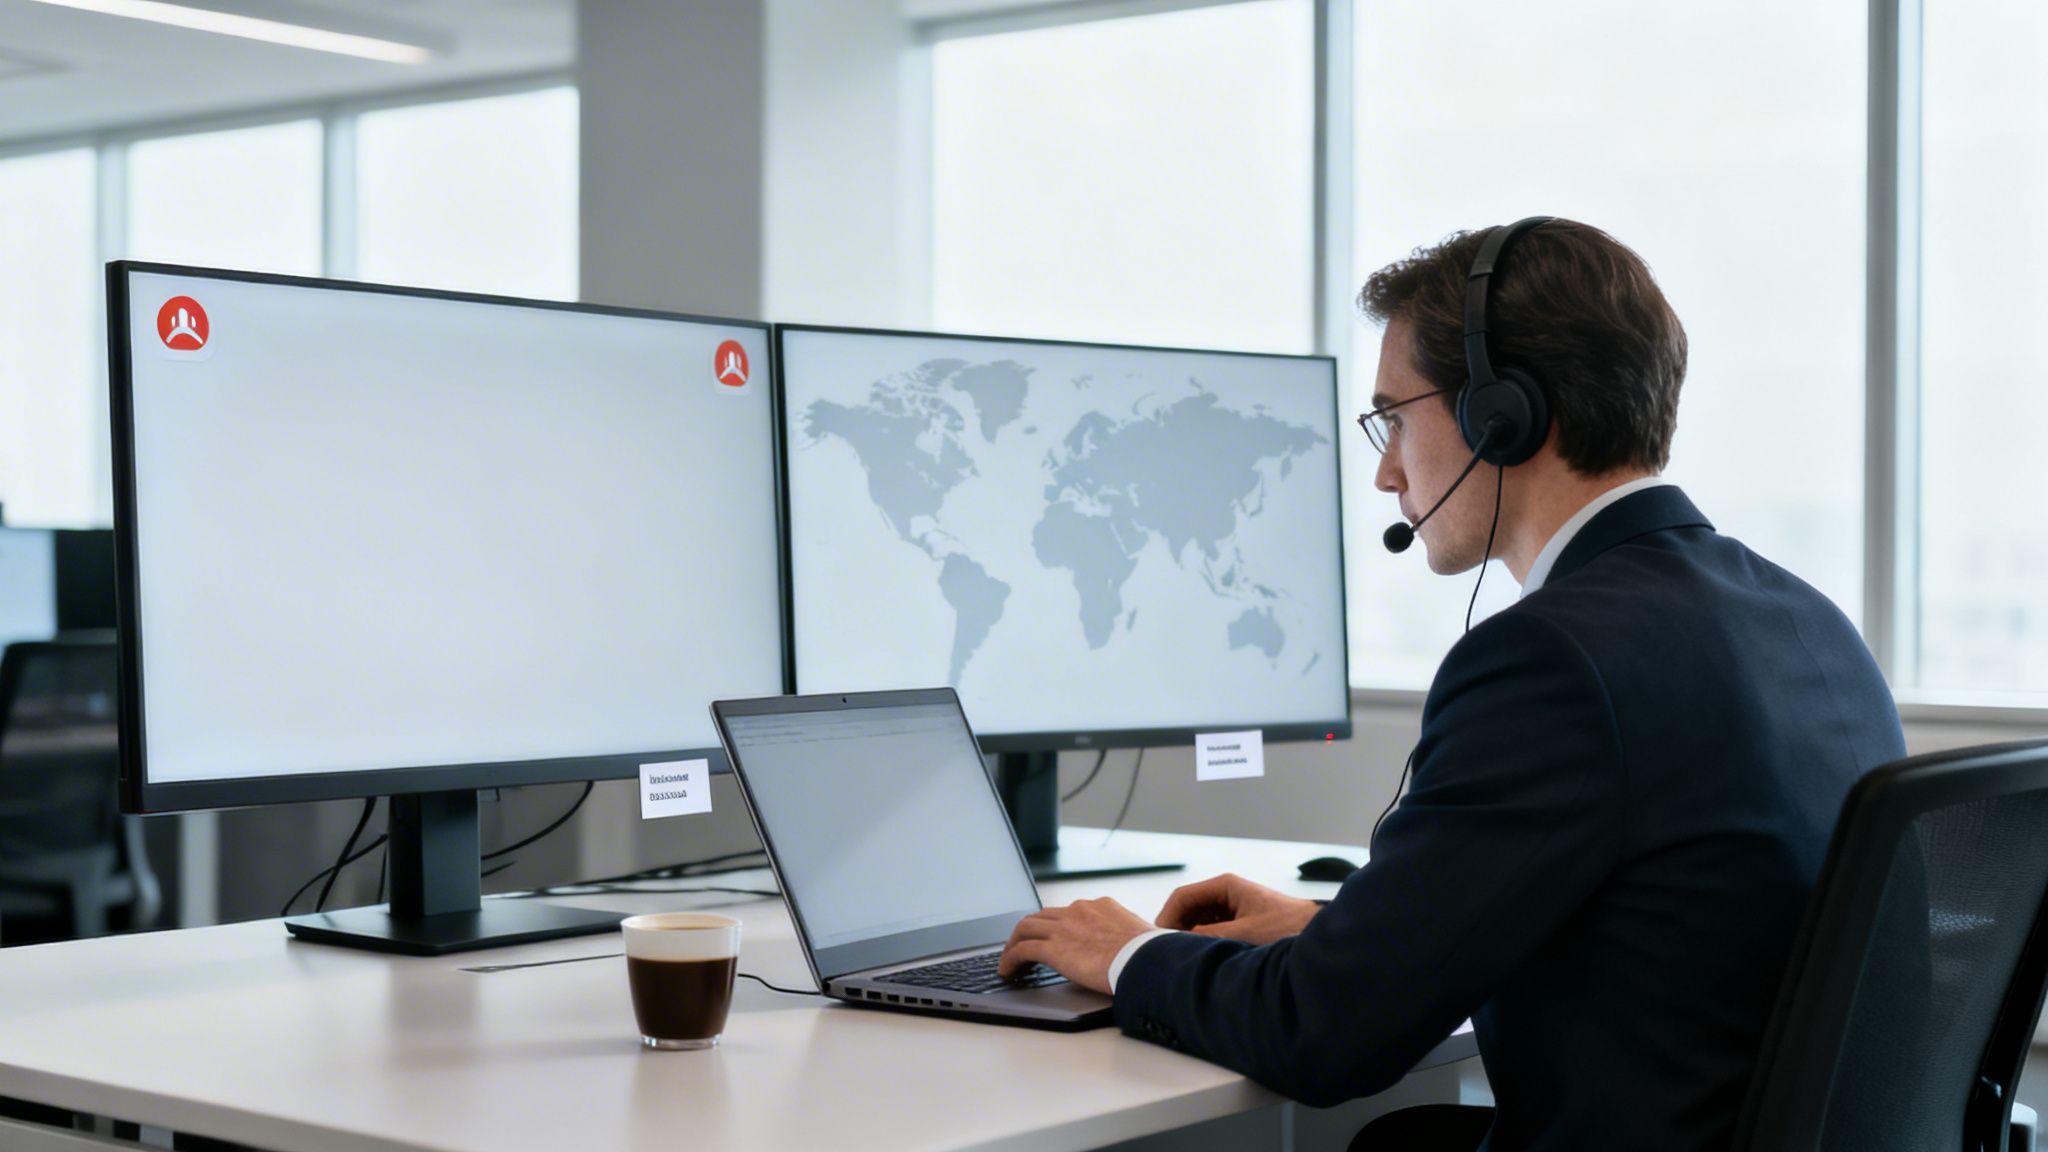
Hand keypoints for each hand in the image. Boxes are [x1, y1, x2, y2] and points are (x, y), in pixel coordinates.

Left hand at [999, 897, 1152, 994]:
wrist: (1146, 961)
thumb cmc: (1151, 954)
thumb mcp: (1144, 936)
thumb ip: (1133, 938)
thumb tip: (1144, 949)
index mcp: (1101, 906)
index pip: (1070, 912)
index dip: (1056, 925)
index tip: (1052, 936)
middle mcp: (1079, 910)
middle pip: (1043, 915)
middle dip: (1030, 931)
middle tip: (1022, 946)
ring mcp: (1064, 927)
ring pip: (1026, 927)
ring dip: (1014, 943)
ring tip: (1009, 960)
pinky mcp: (1054, 948)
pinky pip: (1022, 950)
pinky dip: (1010, 959)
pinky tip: (1007, 971)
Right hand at [1154, 873, 1318, 944]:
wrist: (1317, 933)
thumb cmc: (1287, 926)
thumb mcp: (1243, 933)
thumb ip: (1208, 936)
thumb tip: (1179, 943)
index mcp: (1225, 886)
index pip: (1182, 897)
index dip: (1166, 918)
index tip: (1158, 939)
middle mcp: (1226, 894)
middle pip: (1187, 909)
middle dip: (1177, 930)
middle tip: (1168, 953)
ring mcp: (1232, 908)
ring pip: (1198, 922)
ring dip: (1191, 938)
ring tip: (1187, 958)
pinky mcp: (1239, 923)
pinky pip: (1211, 931)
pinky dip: (1204, 942)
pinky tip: (1205, 959)